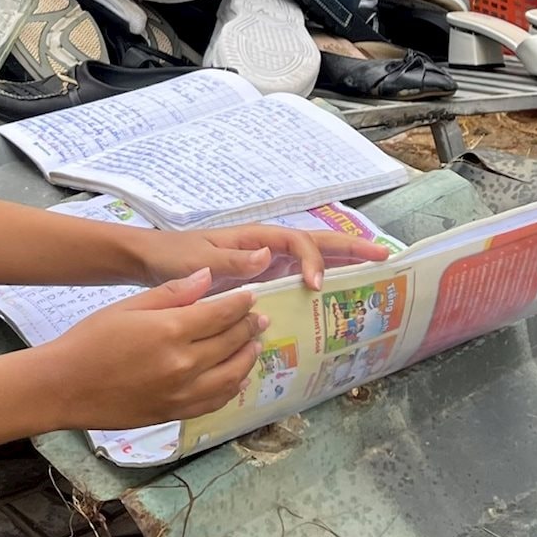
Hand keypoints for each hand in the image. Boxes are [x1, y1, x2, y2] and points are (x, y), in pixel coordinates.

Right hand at [37, 271, 267, 427]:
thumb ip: (171, 293)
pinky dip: (233, 386)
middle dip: (248, 326)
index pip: (221, 314)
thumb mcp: (127, 306)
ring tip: (253, 343)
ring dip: (248, 356)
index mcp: (170, 330)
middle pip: (231, 342)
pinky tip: (236, 376)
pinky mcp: (177, 412)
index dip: (240, 303)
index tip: (251, 296)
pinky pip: (217, 400)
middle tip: (259, 317)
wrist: (64, 386)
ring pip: (232, 374)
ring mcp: (183, 393)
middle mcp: (184, 363)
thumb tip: (207, 276)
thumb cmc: (90, 340)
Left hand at [129, 224, 390, 290]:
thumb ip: (231, 260)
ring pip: (313, 258)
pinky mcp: (262, 279)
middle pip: (317, 243)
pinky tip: (336, 298)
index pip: (297, 243)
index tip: (316, 286)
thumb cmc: (173, 259)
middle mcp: (266, 247)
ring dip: (343, 262)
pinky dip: (321, 281)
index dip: (312, 261)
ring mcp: (267, 262)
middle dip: (350, 248)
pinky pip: (297, 277)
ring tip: (375, 270)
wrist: (151, 264)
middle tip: (384, 255)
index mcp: (255, 238)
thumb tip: (267, 255)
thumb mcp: (198, 261)